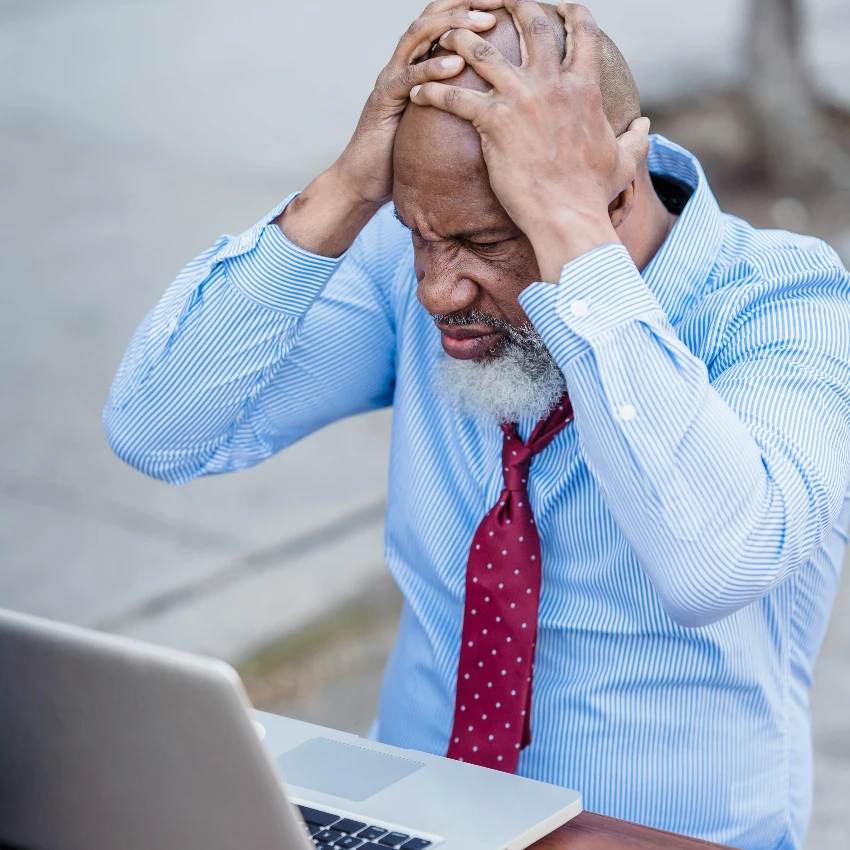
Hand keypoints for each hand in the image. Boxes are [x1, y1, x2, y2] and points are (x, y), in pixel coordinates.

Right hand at [279, 0, 503, 256]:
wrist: (365, 181)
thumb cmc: (402, 154)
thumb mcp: (439, 122)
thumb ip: (458, 102)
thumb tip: (498, 104)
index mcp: (418, 64)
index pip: (445, 21)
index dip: (471, 6)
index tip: (505, 3)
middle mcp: (403, 64)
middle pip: (432, 17)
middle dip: (465, 4)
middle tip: (497, 2)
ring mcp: (390, 79)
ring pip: (418, 36)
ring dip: (453, 27)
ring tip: (484, 24)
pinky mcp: (382, 102)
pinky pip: (407, 79)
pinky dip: (431, 69)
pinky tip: (455, 65)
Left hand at [409, 1, 650, 281]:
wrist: (567, 217)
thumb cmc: (593, 194)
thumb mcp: (623, 161)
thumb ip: (635, 138)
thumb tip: (646, 125)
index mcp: (584, 86)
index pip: (581, 31)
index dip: (570, 11)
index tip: (558, 3)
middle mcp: (553, 83)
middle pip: (530, 24)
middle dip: (511, 4)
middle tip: (493, 0)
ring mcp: (522, 100)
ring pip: (482, 51)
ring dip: (460, 38)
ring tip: (444, 33)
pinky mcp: (494, 122)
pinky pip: (455, 98)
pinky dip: (433, 91)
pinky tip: (417, 92)